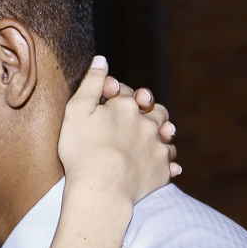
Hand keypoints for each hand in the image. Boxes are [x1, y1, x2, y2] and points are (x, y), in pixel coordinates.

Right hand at [58, 56, 177, 206]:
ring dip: (162, 133)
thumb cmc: (82, 149)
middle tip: (140, 112)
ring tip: (156, 136)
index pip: (125, 92)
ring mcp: (156, 147)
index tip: (105, 96)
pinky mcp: (161, 170)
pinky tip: (164, 164)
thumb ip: (90, 83)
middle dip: (147, 109)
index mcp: (126, 106)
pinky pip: (170, 163)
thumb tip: (101, 60)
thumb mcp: (77, 110)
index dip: (115, 92)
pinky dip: (167, 161)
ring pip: (166, 134)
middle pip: (154, 110)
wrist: (101, 187)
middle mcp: (147, 123)